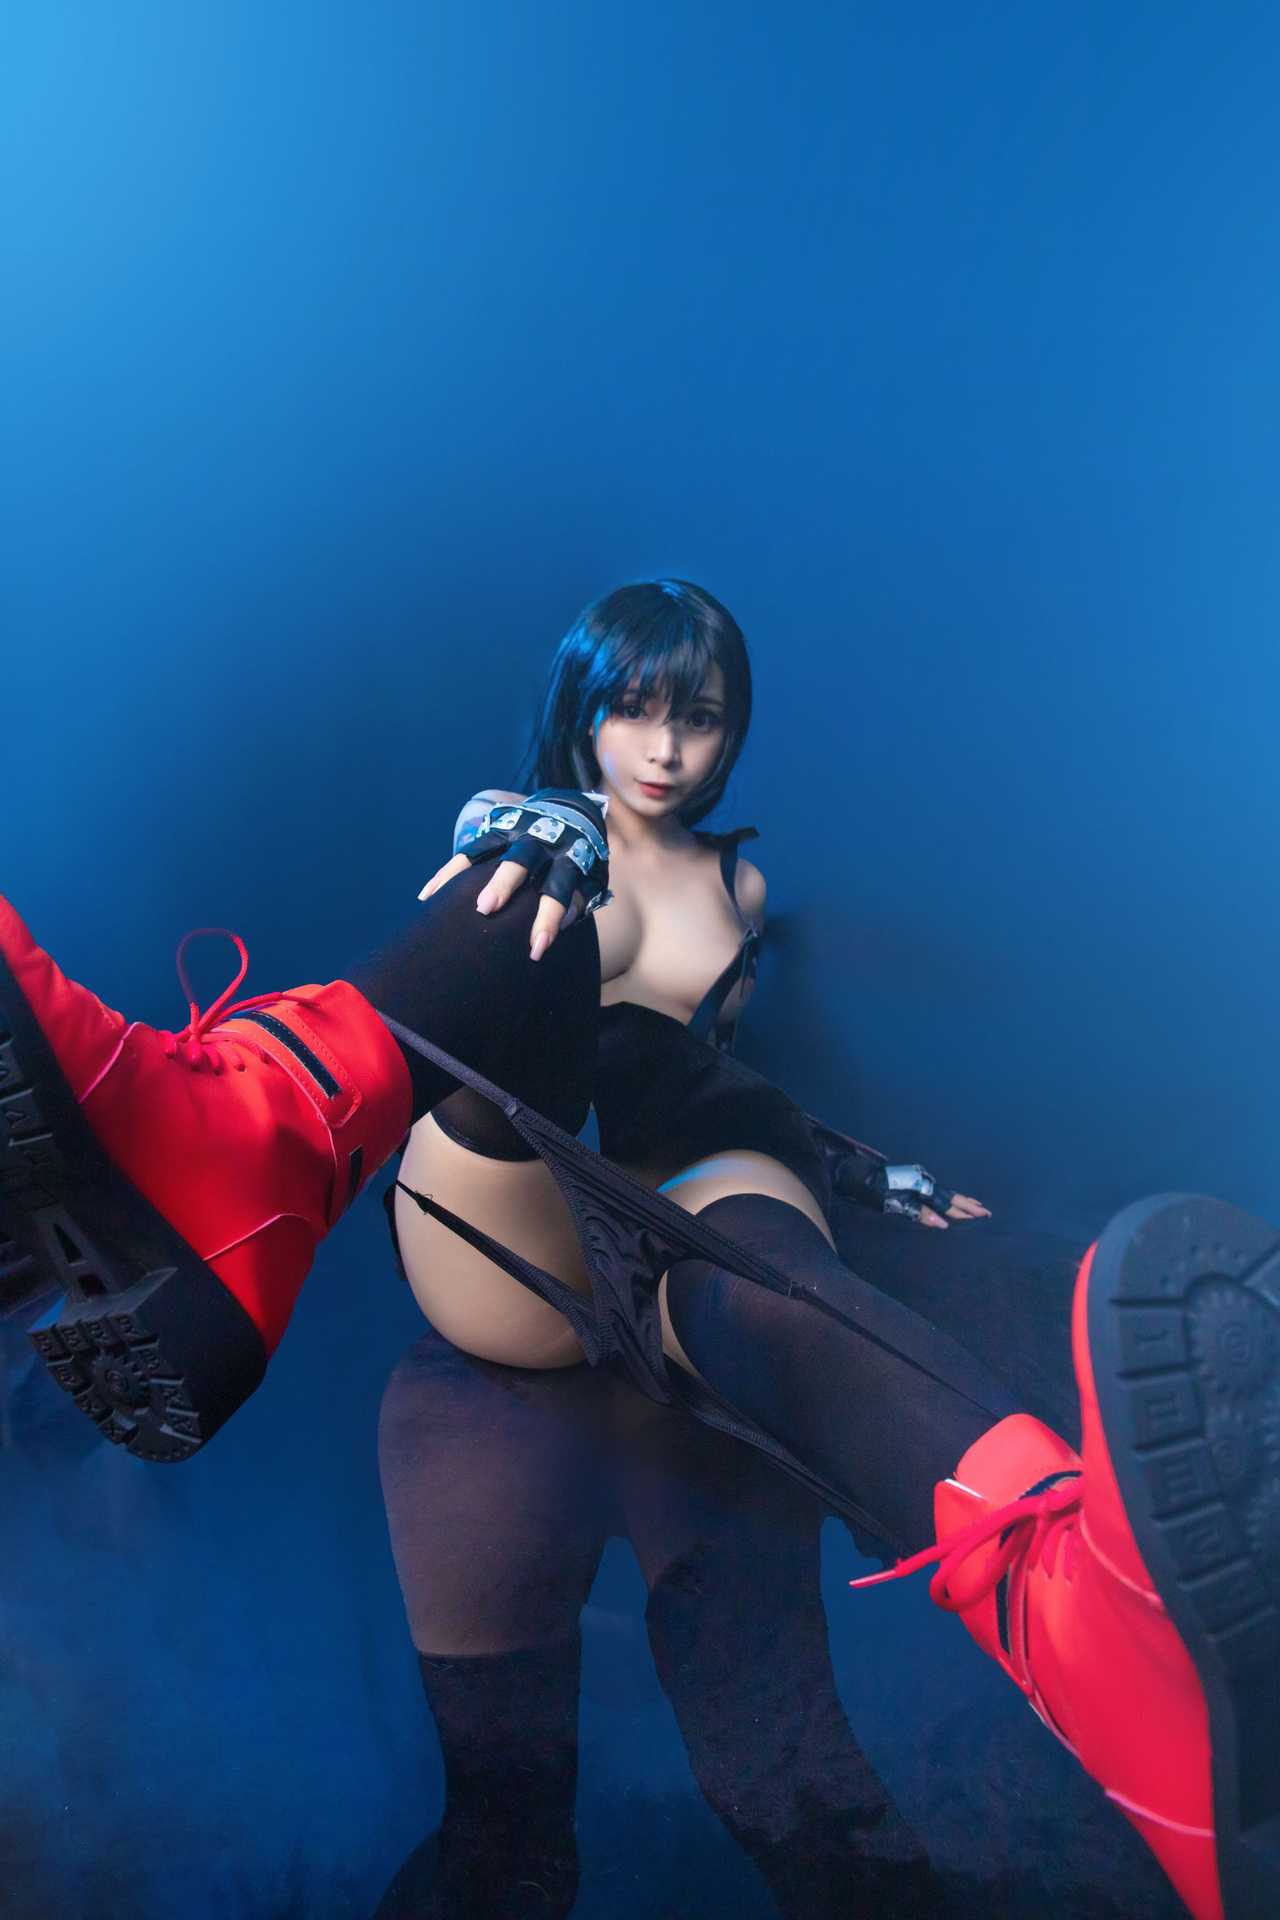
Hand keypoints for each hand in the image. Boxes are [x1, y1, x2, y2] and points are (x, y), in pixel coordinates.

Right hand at [418, 790, 609, 961]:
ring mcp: (515, 833)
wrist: (571, 812)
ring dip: (462, 875)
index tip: (536, 949)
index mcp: (569, 858)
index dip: (548, 919)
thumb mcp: (591, 880)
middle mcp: (540, 842)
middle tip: (485, 909)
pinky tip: (427, 897)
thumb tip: (563, 924)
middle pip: (520, 862)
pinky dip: (447, 874)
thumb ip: (579, 900)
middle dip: (502, 884)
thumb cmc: (580, 862)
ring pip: (485, 853)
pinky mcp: (495, 830)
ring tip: (436, 901)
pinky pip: (468, 853)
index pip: (559, 891)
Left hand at [872, 1163, 992, 1230]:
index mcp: (920, 1186)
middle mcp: (922, 1181)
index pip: (946, 1202)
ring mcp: (917, 1180)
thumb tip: (943, 1224)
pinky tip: (951, 1199)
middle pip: (949, 1195)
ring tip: (977, 1205)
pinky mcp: (911, 1181)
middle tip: (987, 1213)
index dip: (962, 1211)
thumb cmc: (871, 1191)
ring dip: (961, 1200)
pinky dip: (947, 1196)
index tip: (980, 1216)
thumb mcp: (893, 1204)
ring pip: (944, 1192)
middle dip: (968, 1205)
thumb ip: (919, 1213)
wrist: (854, 1174)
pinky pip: (935, 1190)